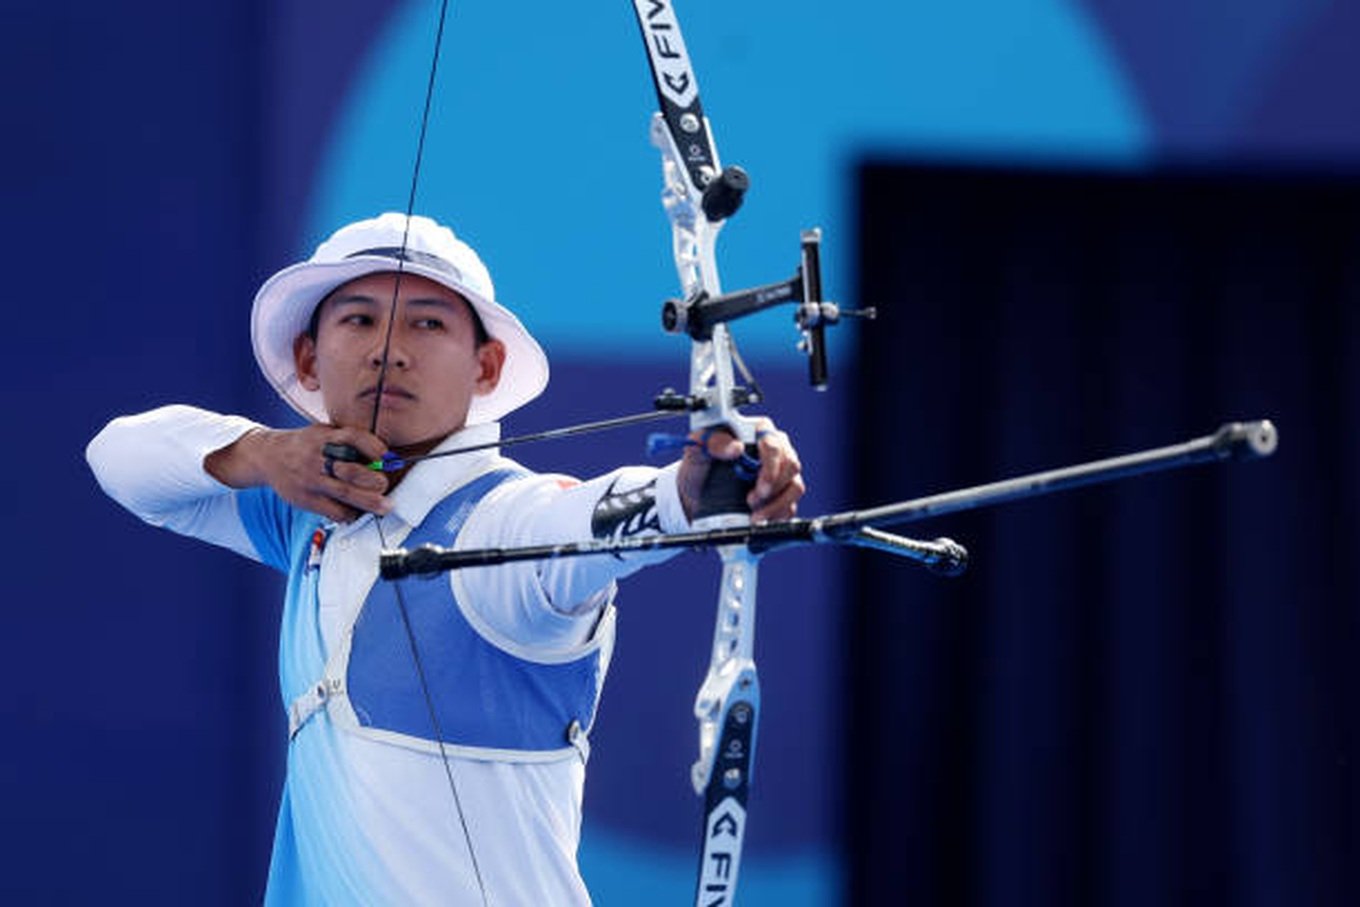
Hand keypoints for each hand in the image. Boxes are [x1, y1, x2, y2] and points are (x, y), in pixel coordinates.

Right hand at [205, 424, 392, 522]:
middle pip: (350, 470)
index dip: (372, 446)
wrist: (267, 457)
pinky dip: (349, 513)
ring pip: (344, 493)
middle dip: (374, 480)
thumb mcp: (322, 432)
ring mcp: (310, 480)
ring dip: (368, 502)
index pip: (352, 437)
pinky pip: (332, 510)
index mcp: (324, 437)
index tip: (387, 456)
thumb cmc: (305, 445)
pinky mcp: (305, 499)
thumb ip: (347, 440)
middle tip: (385, 485)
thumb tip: (383, 455)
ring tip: (384, 507)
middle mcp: (317, 457)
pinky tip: (358, 513)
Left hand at [677, 418, 804, 523]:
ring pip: (795, 487)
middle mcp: (776, 449)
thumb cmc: (700, 464)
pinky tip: (761, 519)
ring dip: (776, 505)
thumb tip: (736, 448)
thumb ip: (714, 443)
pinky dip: (777, 516)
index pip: (774, 444)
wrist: (697, 492)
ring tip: (754, 516)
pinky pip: (791, 506)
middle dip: (772, 488)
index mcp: (758, 430)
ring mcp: (781, 472)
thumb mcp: (698, 449)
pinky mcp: (782, 494)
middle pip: (791, 466)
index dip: (770, 467)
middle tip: (751, 501)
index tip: (760, 487)